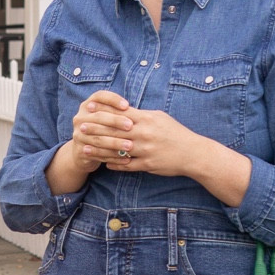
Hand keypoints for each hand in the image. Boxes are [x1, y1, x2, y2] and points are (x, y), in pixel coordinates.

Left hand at [46, 89, 251, 208]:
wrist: (194, 153)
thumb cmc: (177, 133)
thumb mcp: (160, 118)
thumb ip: (142, 114)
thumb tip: (125, 109)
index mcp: (147, 119)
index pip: (120, 113)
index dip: (103, 110)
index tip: (89, 108)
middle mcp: (144, 134)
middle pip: (114, 131)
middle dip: (95, 129)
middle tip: (80, 127)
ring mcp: (145, 150)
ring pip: (117, 149)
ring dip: (99, 149)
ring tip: (85, 148)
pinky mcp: (148, 165)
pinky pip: (127, 165)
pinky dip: (115, 165)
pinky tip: (104, 164)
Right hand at [72, 89, 135, 170]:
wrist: (83, 153)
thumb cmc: (103, 131)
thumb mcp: (109, 119)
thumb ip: (120, 113)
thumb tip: (142, 112)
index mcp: (87, 105)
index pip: (99, 96)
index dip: (113, 100)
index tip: (127, 105)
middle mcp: (80, 118)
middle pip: (99, 116)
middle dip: (116, 121)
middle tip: (131, 126)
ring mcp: (78, 135)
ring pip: (99, 138)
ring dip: (115, 142)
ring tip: (130, 146)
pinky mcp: (80, 151)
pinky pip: (98, 154)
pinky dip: (113, 156)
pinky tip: (125, 158)